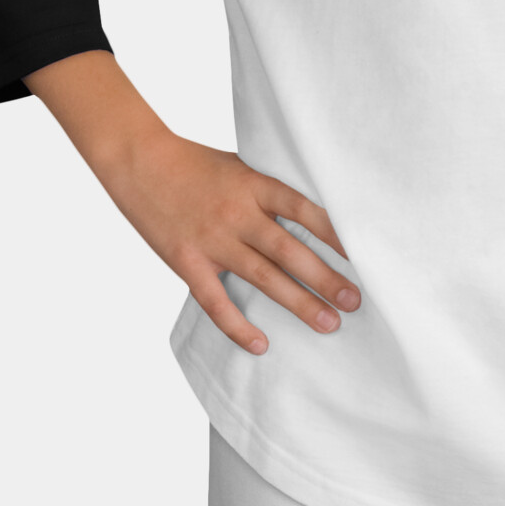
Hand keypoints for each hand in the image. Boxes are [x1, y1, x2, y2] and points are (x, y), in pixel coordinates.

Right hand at [99, 129, 360, 354]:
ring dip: (298, 303)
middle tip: (356, 301)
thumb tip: (313, 211)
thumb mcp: (241, 165)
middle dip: (326, 278)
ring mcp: (212, 240)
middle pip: (290, 251)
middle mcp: (237, 213)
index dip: (336, 233)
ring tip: (329, 323)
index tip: (365, 254)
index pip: (305, 210)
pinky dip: (238, 326)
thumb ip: (270, 190)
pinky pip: (215, 301)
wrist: (138, 161)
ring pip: (263, 278)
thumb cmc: (194, 162)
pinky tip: (261, 344)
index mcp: (255, 184)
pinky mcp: (186, 261)